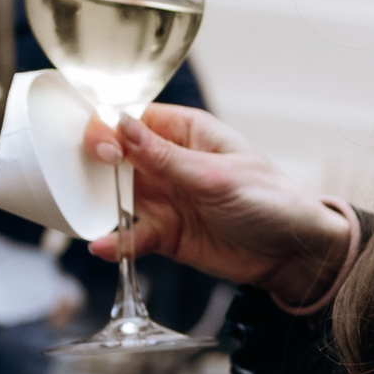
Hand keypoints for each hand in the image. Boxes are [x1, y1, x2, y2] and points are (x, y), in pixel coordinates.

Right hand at [83, 105, 353, 306]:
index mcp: (187, 133)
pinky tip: (104, 246)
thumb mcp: (216, 175)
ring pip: (119, 196)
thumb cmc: (269, 200)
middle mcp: (170, 162)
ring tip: (81, 210)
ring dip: (100, 203)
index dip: (109, 126)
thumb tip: (120, 125)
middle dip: (95, 164)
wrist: (293, 253)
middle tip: (80, 175)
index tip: (91, 140)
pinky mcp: (167, 235)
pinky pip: (134, 235)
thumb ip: (165, 157)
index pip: (136, 120)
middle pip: (118, 156)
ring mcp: (167, 199)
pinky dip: (118, 240)